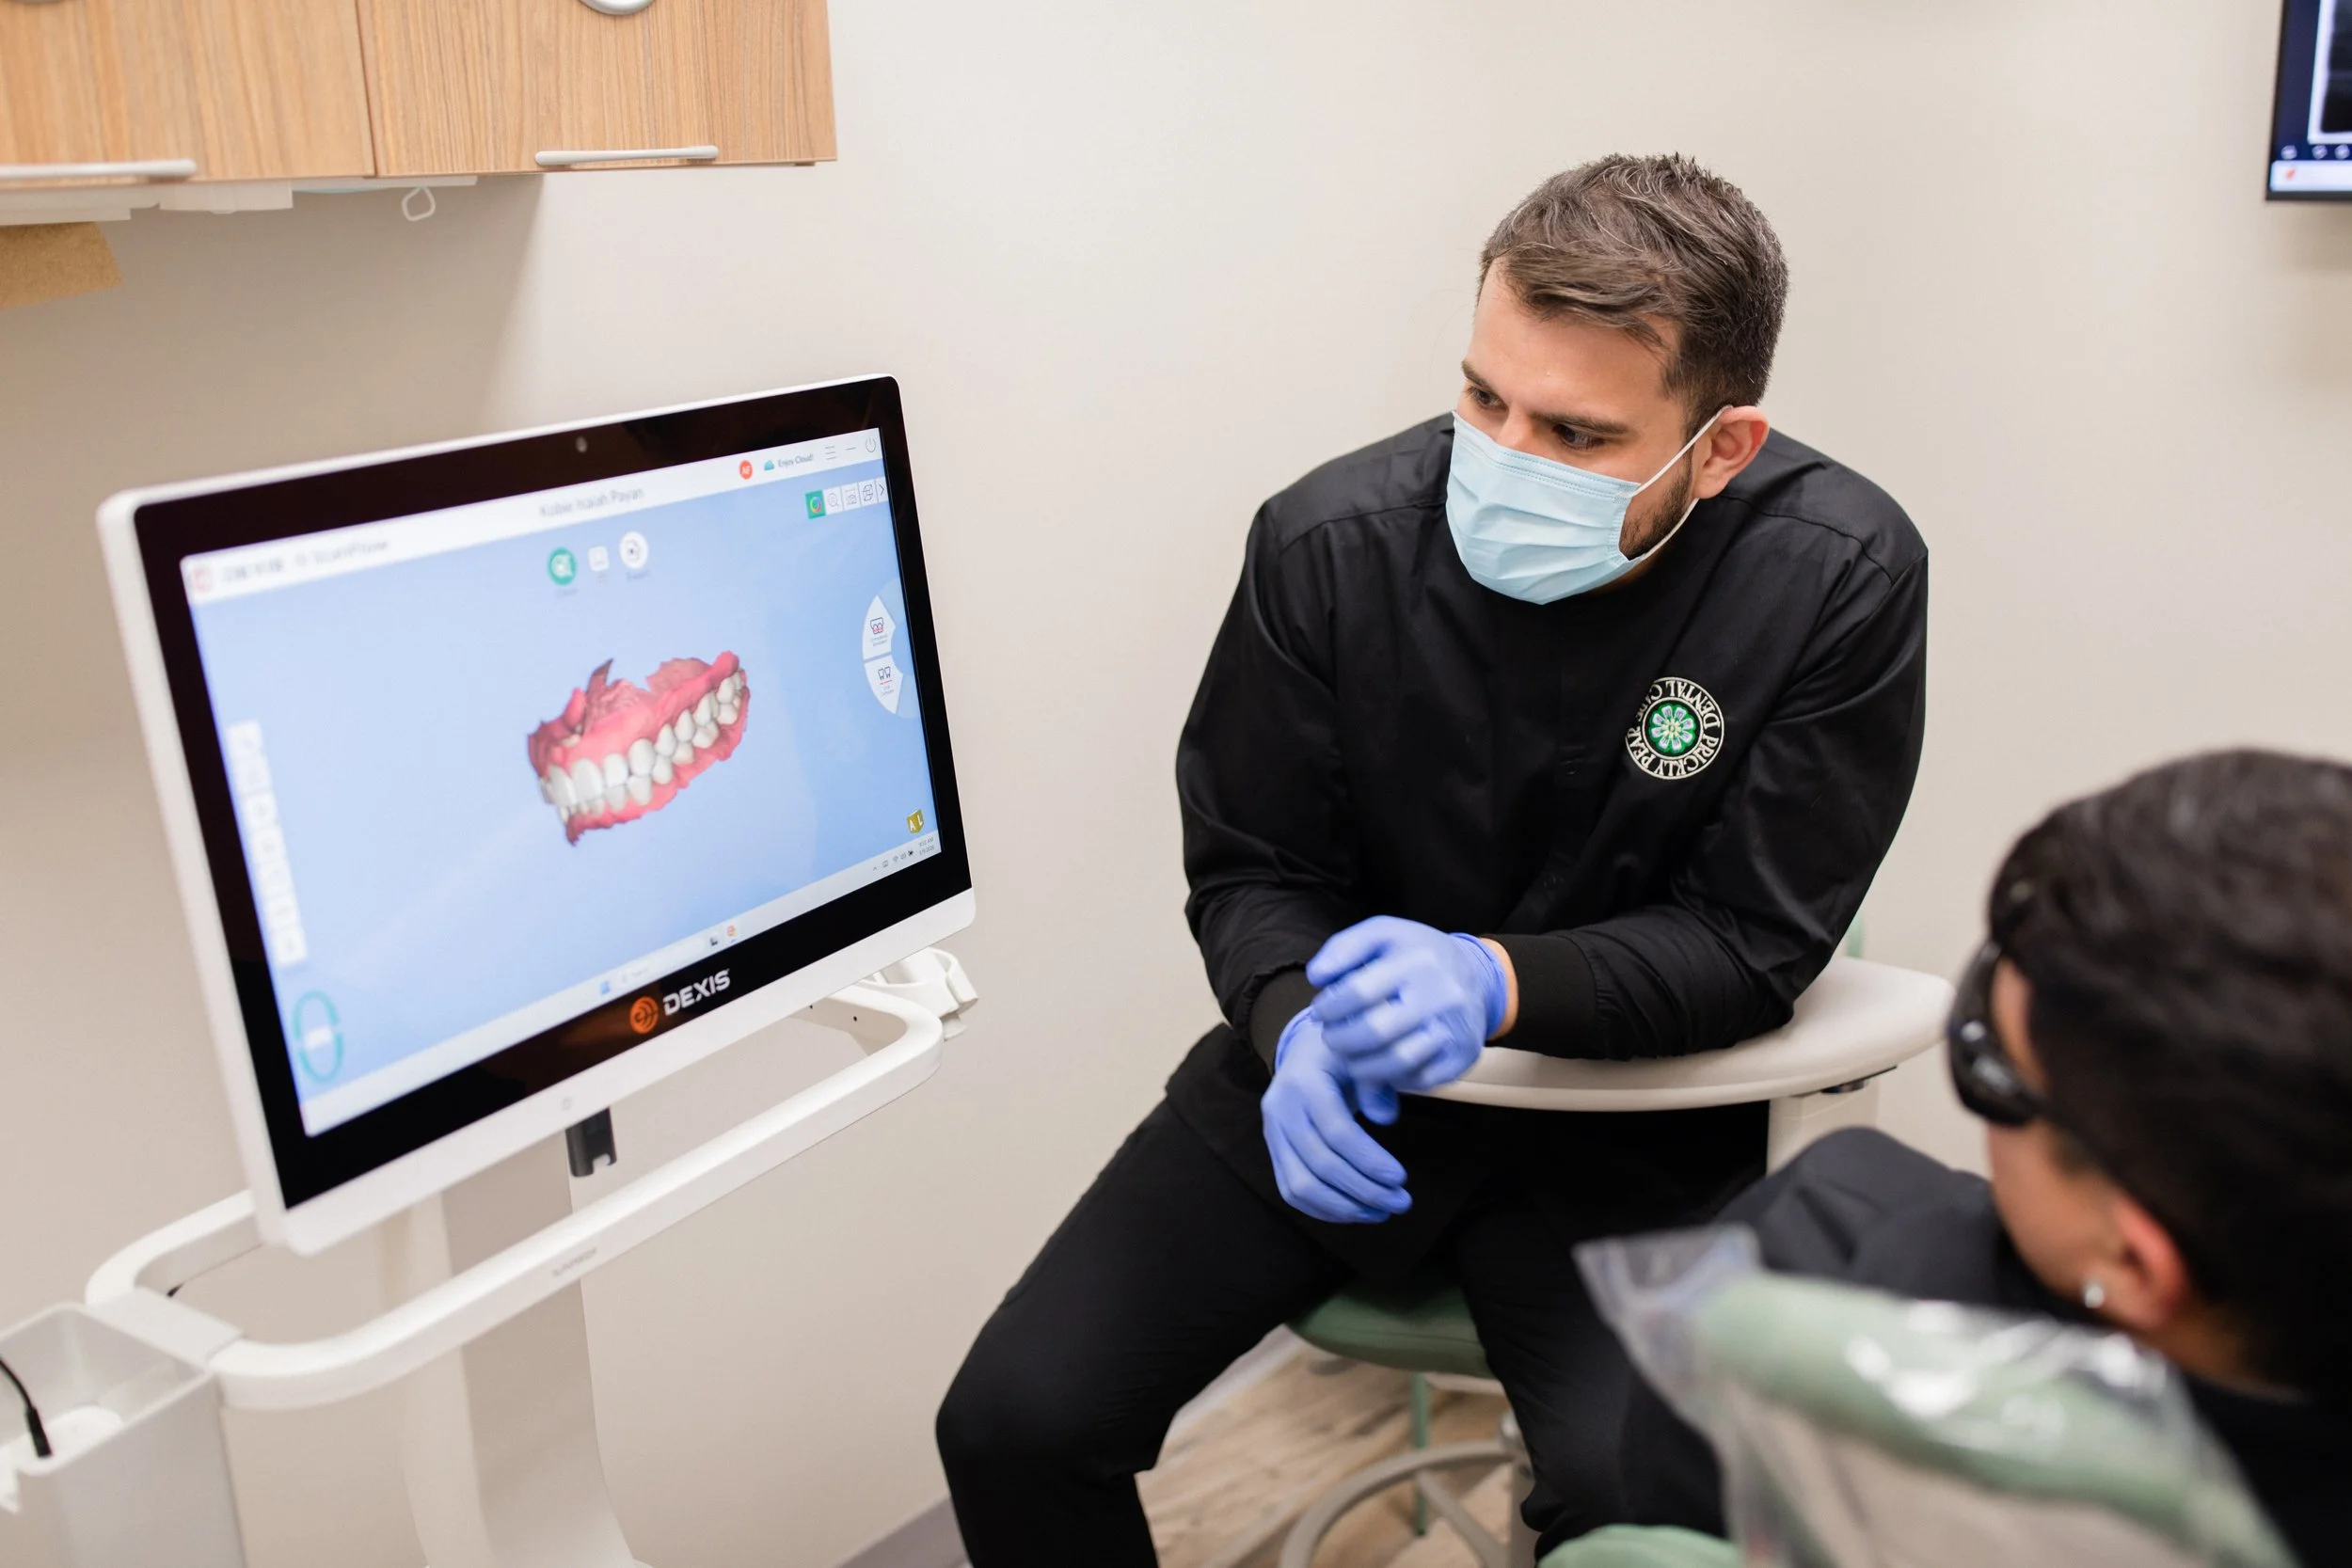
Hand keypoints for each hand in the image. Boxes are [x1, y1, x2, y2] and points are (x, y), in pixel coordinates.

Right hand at [1260, 1010, 1411, 1224]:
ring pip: (1301, 1185)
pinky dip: (1324, 1209)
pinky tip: (1356, 1212)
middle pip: (1320, 1164)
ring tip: (1382, 1212)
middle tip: (1402, 1202)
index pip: (1336, 1131)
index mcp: (1305, 1083)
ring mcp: (1272, 1134)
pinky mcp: (1273, 1152)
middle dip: (1364, 1190)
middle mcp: (1280, 1110)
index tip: (1401, 1178)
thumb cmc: (1341, 1056)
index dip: (1369, 1160)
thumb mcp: (1361, 1058)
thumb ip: (1375, 1084)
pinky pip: (1291, 1191)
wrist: (1303, 1053)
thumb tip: (1386, 1118)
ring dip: (1345, 1208)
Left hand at [1307, 916, 1505, 1096]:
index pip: (1358, 992)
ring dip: (1359, 1067)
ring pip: (1395, 1063)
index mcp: (1417, 961)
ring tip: (1348, 1055)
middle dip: (1339, 1040)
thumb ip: (1343, 947)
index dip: (1329, 1007)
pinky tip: (1379, 1063)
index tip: (1321, 1011)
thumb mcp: (1383, 933)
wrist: (1476, 975)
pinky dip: (1390, 1077)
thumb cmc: (1417, 954)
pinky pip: (1417, 1080)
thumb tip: (1316, 977)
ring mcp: (1455, 1029)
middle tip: (1331, 1037)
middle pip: (1374, 1032)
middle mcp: (1441, 995)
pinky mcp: (1463, 1056)